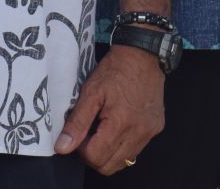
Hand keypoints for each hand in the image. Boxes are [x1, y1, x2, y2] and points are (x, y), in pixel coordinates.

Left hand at [55, 44, 164, 174]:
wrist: (144, 54)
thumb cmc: (116, 70)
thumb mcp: (91, 92)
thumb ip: (77, 122)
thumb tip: (63, 148)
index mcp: (121, 123)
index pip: (95, 157)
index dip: (81, 150)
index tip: (81, 134)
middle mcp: (139, 132)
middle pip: (109, 166)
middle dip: (94, 156)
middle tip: (91, 135)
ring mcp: (150, 131)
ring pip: (124, 162)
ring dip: (110, 153)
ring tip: (105, 130)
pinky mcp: (156, 128)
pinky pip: (136, 150)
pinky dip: (124, 146)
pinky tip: (119, 127)